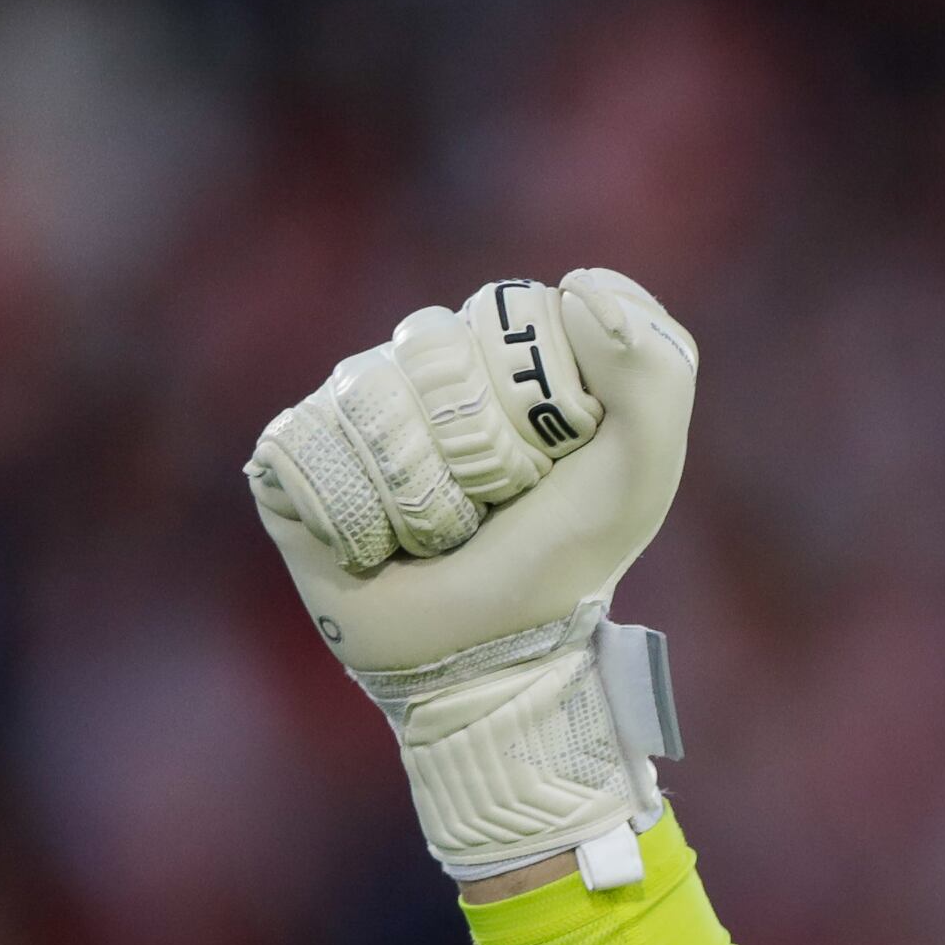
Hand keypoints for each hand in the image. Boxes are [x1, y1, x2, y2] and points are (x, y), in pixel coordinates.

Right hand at [243, 268, 699, 882]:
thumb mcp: (641, 472)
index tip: (550, 462)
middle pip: (429, 349)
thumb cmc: (562, 563)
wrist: (484, 659)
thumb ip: (657, 370)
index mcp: (498, 352)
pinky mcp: (287, 457)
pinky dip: (357, 516)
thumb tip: (576, 284)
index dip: (529, 394)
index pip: (501, 312)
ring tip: (434, 534)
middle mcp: (417, 367)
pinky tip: (377, 548)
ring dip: (418, 493)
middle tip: (488, 508)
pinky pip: (310, 446)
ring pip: (369, 400)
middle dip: (473, 449)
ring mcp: (348, 408)